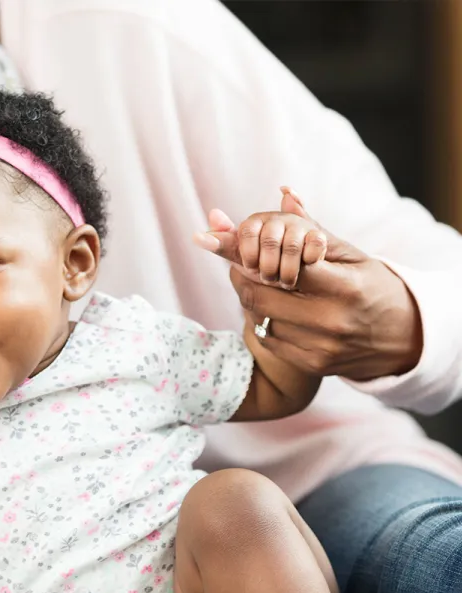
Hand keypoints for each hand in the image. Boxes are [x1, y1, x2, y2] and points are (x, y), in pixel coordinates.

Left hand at [194, 188, 422, 380]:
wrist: (403, 337)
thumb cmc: (372, 285)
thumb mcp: (349, 254)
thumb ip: (310, 228)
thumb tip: (283, 191)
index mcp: (345, 289)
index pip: (282, 267)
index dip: (248, 255)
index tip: (225, 245)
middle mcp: (331, 322)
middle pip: (259, 296)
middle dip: (242, 275)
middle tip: (241, 263)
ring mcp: (320, 348)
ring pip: (258, 318)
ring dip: (250, 297)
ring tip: (258, 283)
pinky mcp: (311, 365)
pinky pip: (267, 338)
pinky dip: (262, 320)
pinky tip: (273, 308)